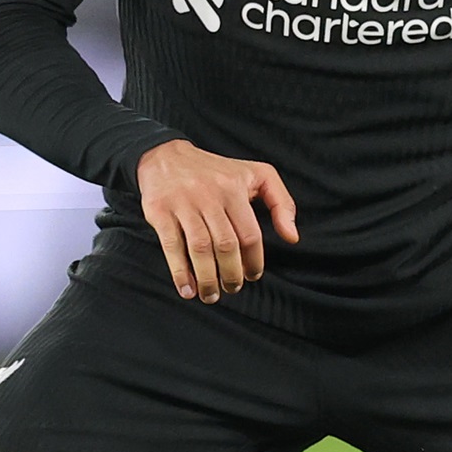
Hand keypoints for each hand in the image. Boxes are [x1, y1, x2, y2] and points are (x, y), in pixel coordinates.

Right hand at [135, 138, 298, 301]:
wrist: (165, 157)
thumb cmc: (215, 171)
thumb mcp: (256, 174)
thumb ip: (281, 203)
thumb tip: (292, 237)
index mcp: (234, 189)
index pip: (249, 234)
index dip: (253, 261)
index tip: (252, 275)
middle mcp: (209, 195)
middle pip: (225, 245)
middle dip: (231, 274)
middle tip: (232, 288)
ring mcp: (183, 204)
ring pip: (200, 249)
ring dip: (207, 279)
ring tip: (211, 295)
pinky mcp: (159, 211)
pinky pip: (171, 246)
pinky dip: (179, 272)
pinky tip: (186, 289)